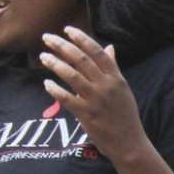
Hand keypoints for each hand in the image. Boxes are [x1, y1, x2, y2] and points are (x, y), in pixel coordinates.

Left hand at [38, 28, 147, 163]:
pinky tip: (47, 84)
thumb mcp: (123, 89)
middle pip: (81, 60)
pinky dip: (56, 90)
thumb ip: (113, 68)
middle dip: (62, 46)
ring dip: (55, 64)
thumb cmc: (125, 115)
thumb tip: (109, 47)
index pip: (97, 52)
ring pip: (72, 76)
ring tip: (43, 57)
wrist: (130, 143)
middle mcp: (106, 86)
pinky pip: (67, 99)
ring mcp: (97, 101)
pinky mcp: (88, 115)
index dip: (81, 38)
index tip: (66, 29)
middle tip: (47, 38)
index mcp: (116, 78)